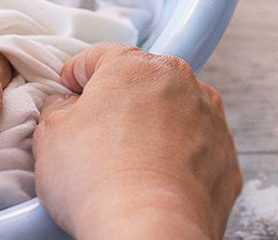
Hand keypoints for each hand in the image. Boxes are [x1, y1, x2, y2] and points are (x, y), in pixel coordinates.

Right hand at [33, 43, 240, 238]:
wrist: (151, 232)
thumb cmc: (98, 181)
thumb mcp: (50, 134)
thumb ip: (58, 108)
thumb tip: (69, 106)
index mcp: (136, 66)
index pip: (98, 56)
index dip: (75, 76)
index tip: (68, 94)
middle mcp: (182, 83)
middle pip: (142, 82)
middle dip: (119, 103)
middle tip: (95, 136)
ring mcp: (212, 121)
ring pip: (175, 113)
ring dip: (154, 129)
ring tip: (128, 165)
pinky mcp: (227, 160)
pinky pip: (197, 150)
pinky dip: (179, 160)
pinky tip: (155, 183)